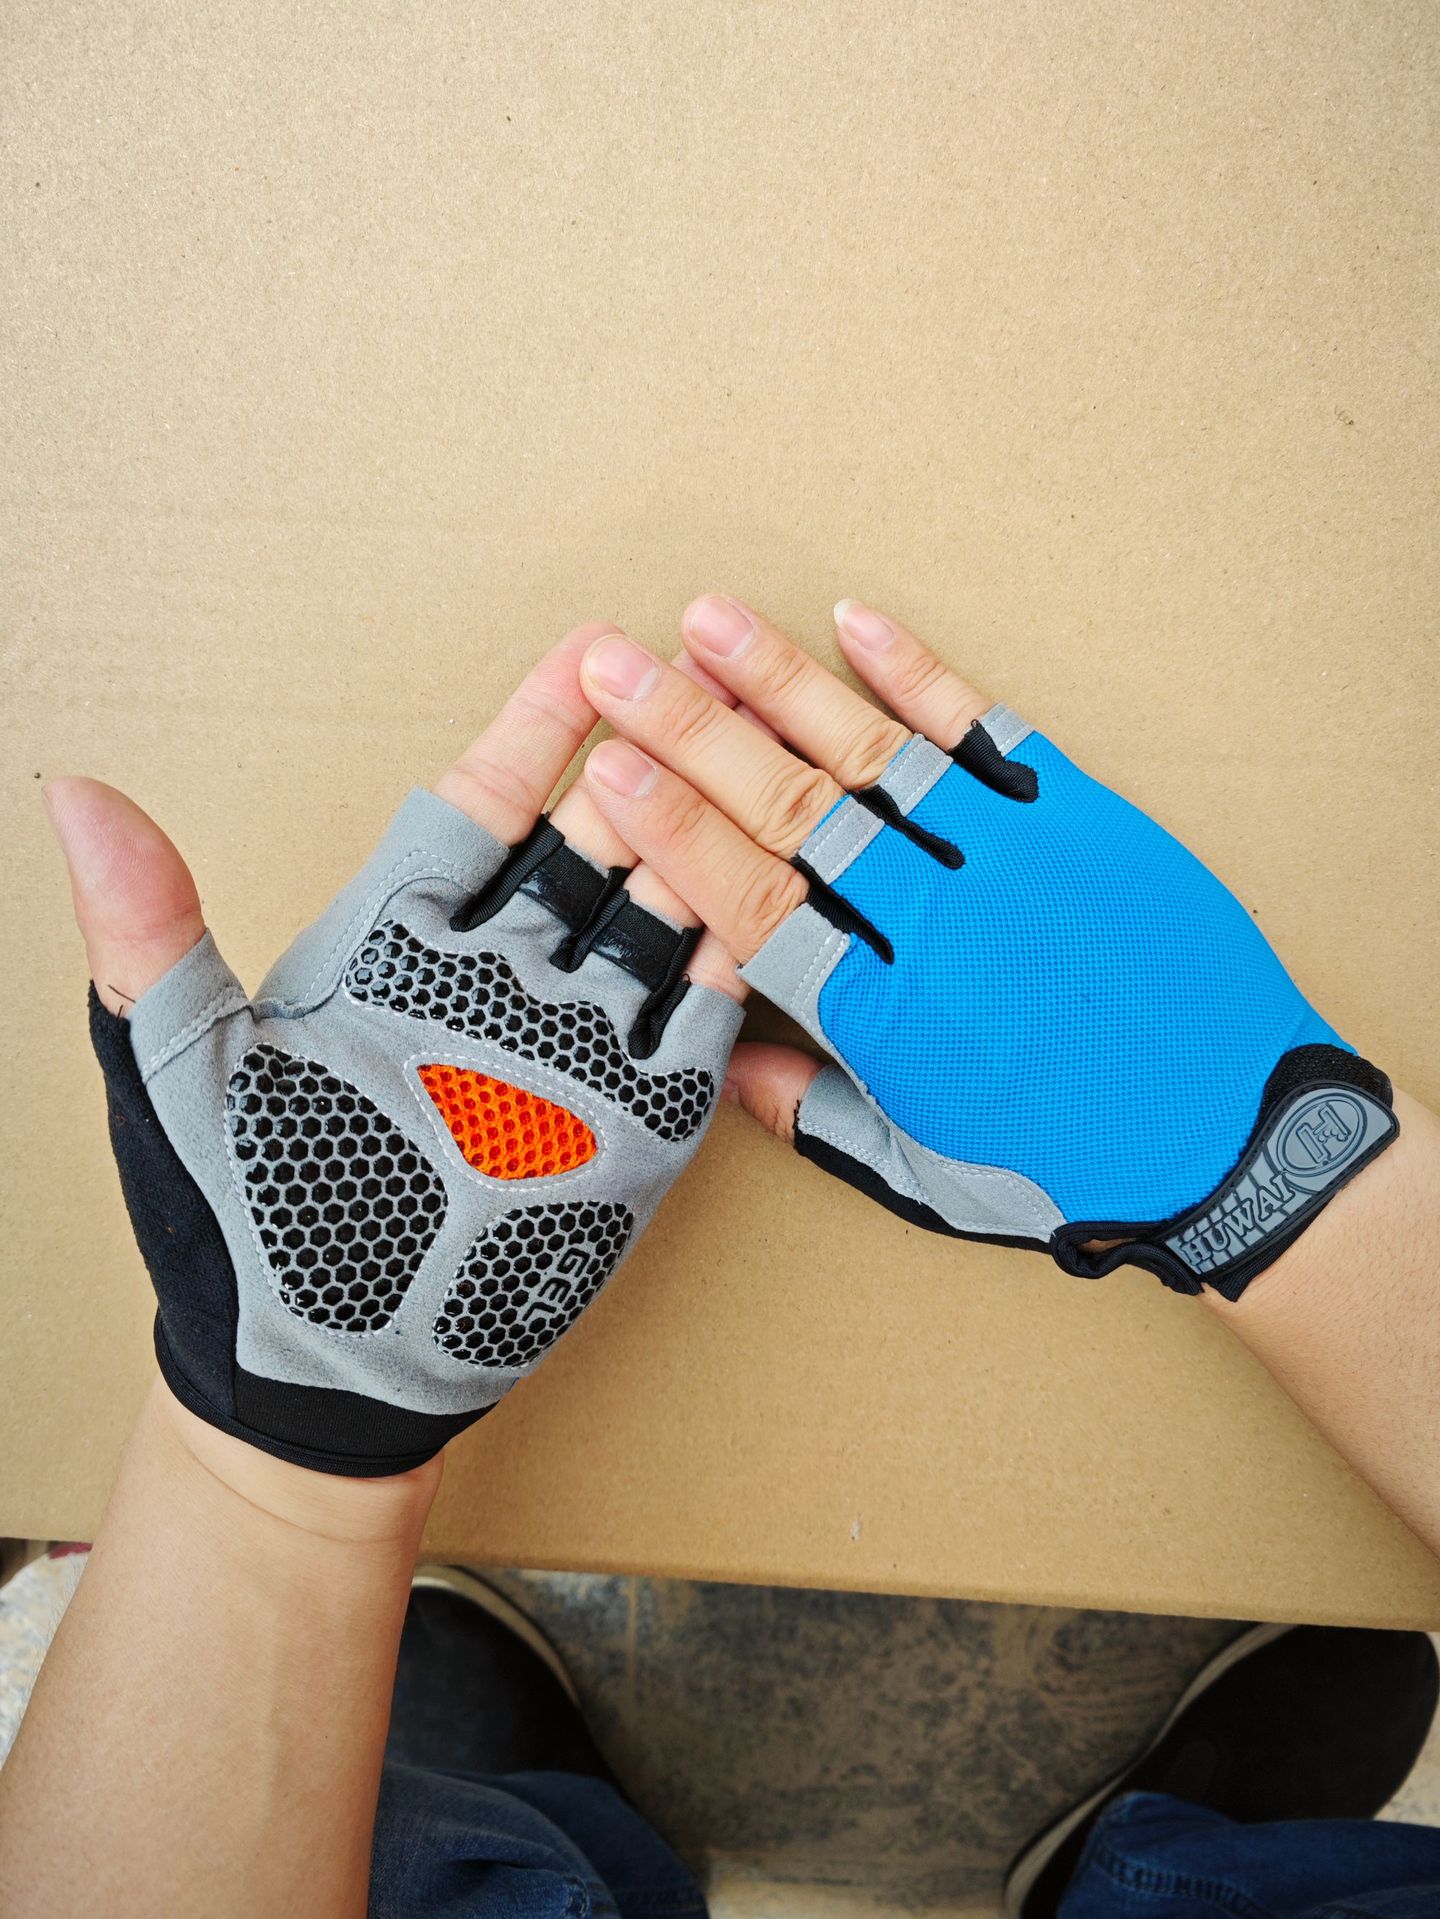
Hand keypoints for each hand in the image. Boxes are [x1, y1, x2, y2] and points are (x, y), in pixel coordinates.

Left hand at [46, 628, 742, 1477]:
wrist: (313, 1380)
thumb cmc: (233, 1222)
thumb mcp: (182, 1068)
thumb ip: (151, 927)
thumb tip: (73, 793)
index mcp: (393, 947)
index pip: (482, 807)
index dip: (535, 727)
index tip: (587, 650)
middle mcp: (494, 984)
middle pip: (591, 842)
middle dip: (653, 754)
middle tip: (716, 672)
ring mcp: (570, 1052)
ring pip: (659, 917)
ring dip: (710, 837)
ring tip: (769, 752)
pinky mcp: (633, 1127)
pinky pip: (702, 1028)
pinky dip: (746, 959)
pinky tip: (787, 892)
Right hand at [576, 595, 1397, 1300]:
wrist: (1237, 1140)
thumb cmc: (1074, 1167)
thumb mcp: (926, 1171)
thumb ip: (811, 1111)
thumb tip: (718, 1063)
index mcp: (890, 1021)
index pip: (755, 906)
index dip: (674, 835)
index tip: (608, 772)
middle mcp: (943, 928)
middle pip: (793, 814)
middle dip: (692, 735)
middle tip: (615, 669)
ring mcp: (1016, 863)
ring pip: (877, 756)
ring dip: (784, 684)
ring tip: (706, 622)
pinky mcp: (1084, 821)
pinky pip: (988, 733)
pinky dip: (918, 676)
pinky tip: (855, 624)